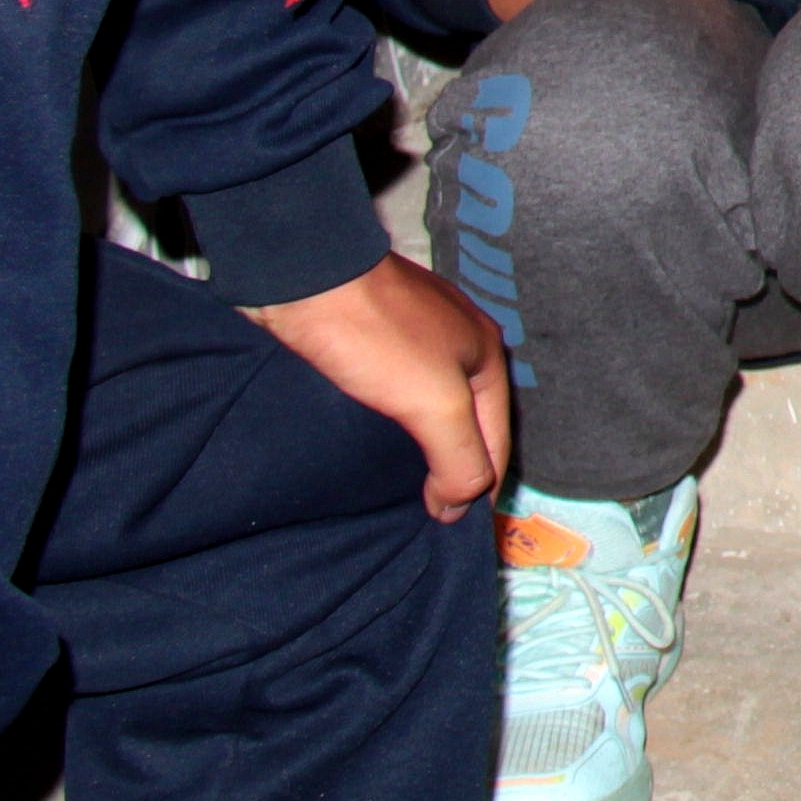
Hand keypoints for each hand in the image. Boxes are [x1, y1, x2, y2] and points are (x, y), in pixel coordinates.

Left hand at [245, 255, 510, 521]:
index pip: (496, 440)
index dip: (476, 487)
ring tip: (398, 483)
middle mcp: (458, 342)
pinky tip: (371, 437)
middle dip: (453, 464)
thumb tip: (458, 505)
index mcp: (486, 353)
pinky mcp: (372, 332)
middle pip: (466, 421)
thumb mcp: (435, 404)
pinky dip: (391, 421)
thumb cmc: (376, 337)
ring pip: (428, 406)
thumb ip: (461, 457)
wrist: (304, 276)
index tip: (444, 524)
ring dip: (419, 444)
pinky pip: (394, 390)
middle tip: (426, 508)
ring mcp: (415, 333)